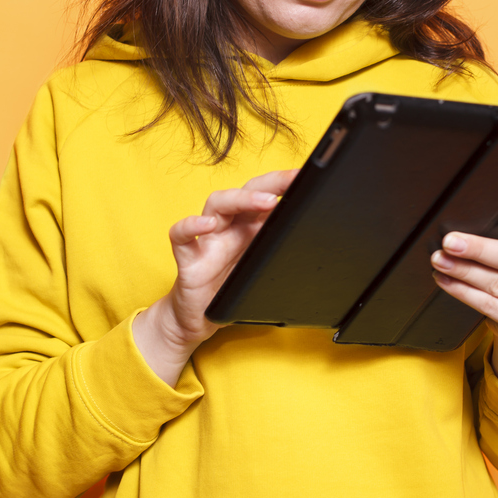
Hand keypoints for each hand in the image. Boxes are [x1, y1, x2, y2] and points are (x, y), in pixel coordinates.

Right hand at [132, 169, 297, 384]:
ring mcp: (207, 239)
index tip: (304, 177)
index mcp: (250, 228)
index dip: (283, 184)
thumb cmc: (231, 292)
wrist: (199, 320)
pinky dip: (190, 225)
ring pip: (217, 204)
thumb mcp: (263, 271)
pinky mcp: (188, 257)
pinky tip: (206, 225)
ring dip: (240, 199)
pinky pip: (180, 235)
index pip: (266, 196)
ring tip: (264, 202)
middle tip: (290, 182)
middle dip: (269, 184)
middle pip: (244, 192)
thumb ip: (280, 254)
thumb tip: (317, 246)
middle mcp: (229, 227)